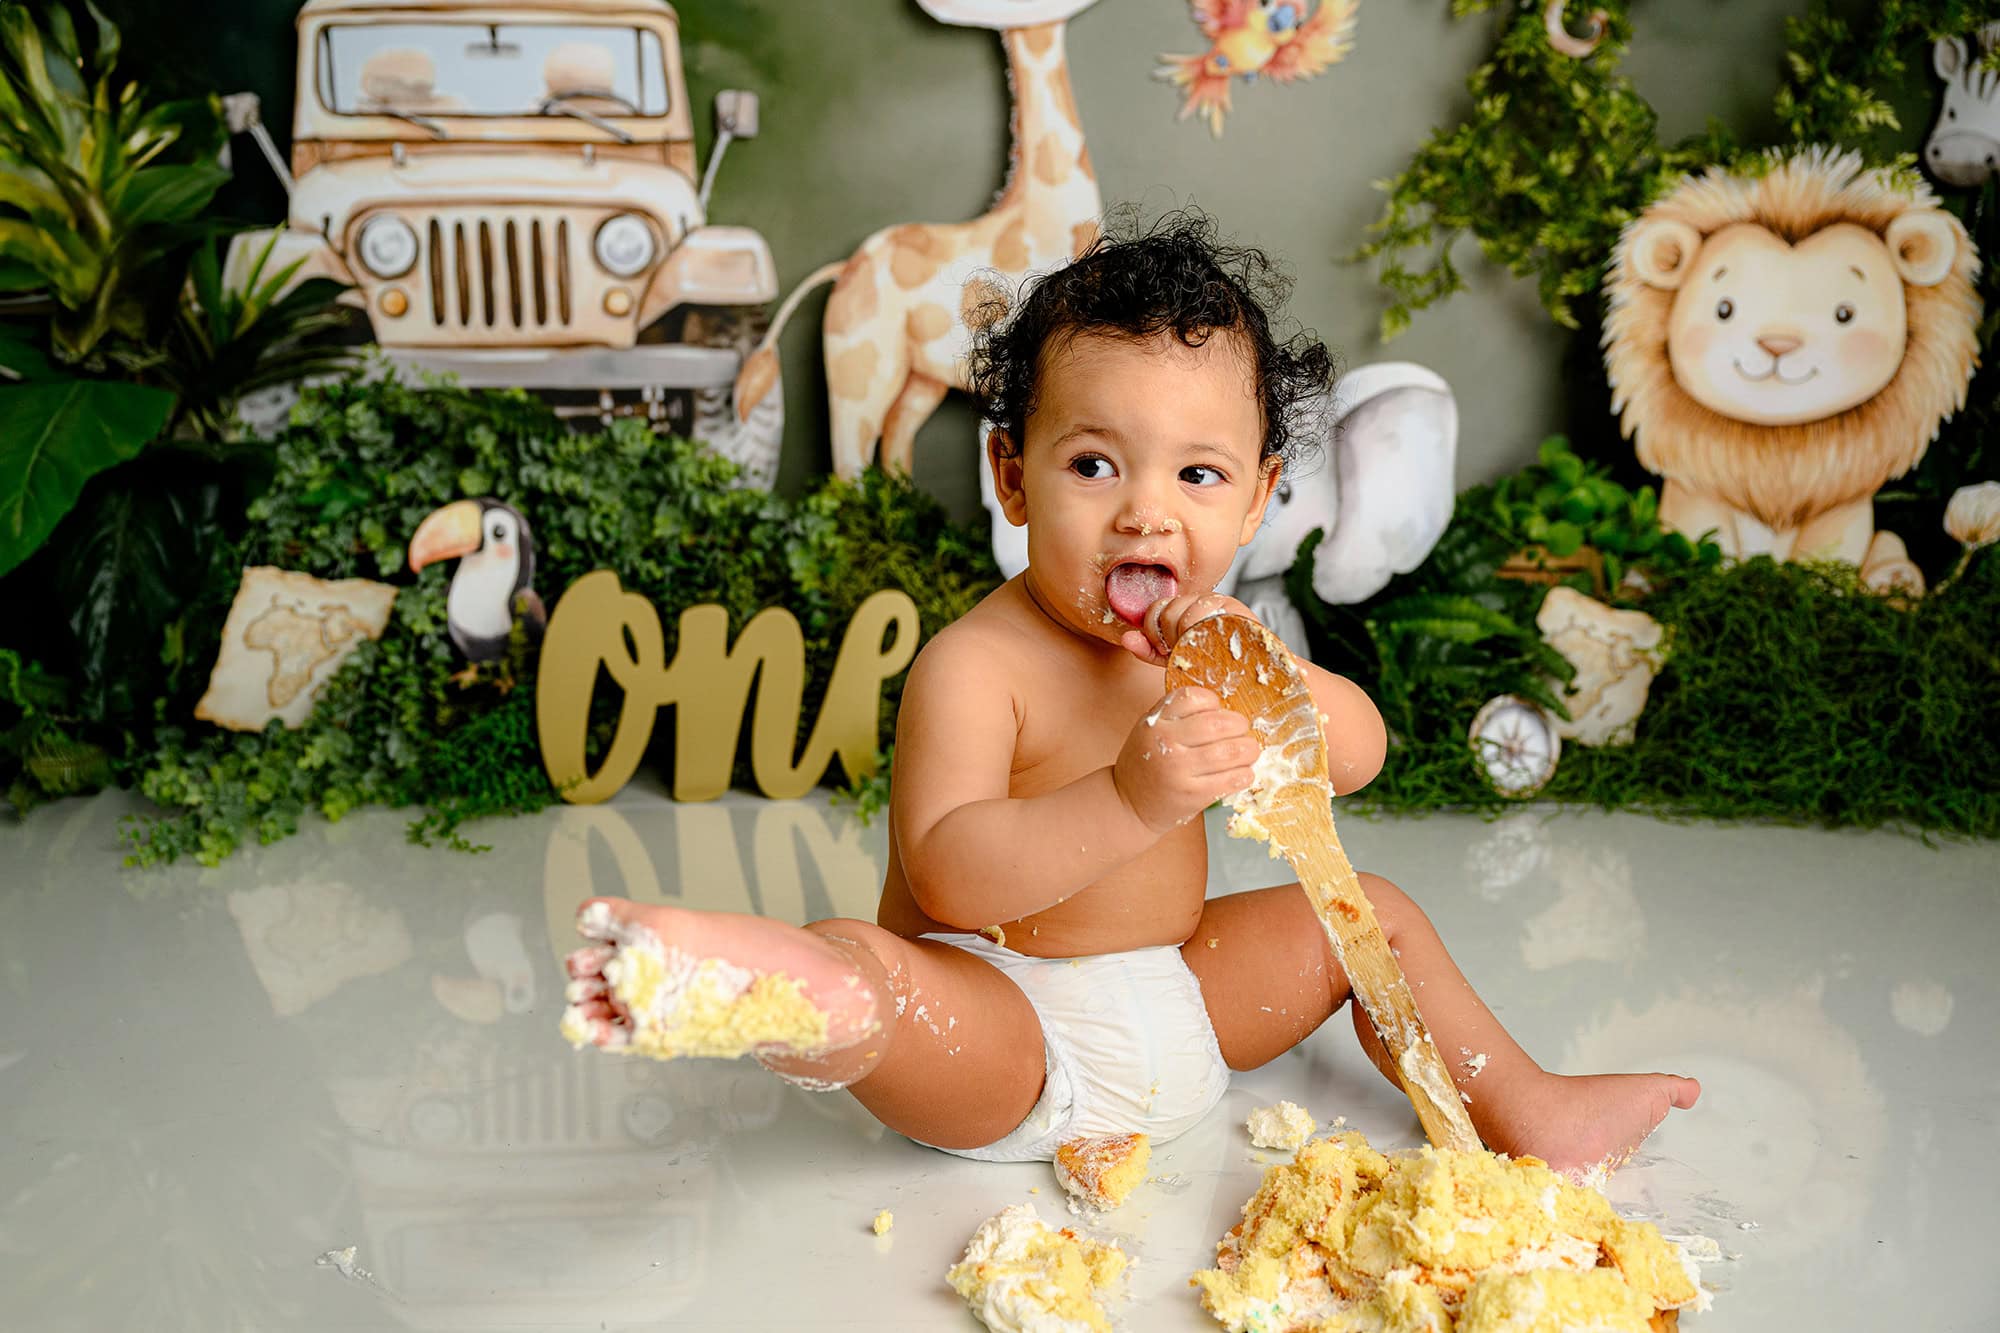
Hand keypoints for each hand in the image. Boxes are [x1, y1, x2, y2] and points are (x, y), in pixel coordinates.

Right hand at [1111, 685, 1260, 834]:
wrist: (1128, 804)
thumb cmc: (1146, 763)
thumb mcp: (1149, 729)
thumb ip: (1177, 715)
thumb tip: (1224, 710)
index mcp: (1156, 722)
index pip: (1194, 698)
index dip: (1213, 702)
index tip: (1217, 712)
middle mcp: (1166, 743)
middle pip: (1219, 723)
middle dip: (1239, 725)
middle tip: (1241, 731)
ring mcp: (1180, 770)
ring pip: (1231, 751)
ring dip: (1248, 750)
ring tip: (1248, 751)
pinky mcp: (1194, 794)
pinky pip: (1233, 779)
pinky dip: (1245, 774)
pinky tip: (1242, 772)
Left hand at [1118, 592, 1257, 666]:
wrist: (1249, 686)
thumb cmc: (1212, 672)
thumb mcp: (1174, 661)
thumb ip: (1150, 650)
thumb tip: (1126, 638)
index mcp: (1186, 608)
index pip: (1158, 607)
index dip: (1156, 630)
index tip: (1167, 648)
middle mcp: (1204, 602)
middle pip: (1171, 608)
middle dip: (1171, 635)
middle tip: (1183, 650)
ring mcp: (1224, 605)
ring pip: (1190, 609)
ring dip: (1189, 635)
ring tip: (1198, 650)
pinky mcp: (1243, 612)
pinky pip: (1216, 610)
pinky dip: (1208, 629)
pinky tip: (1212, 645)